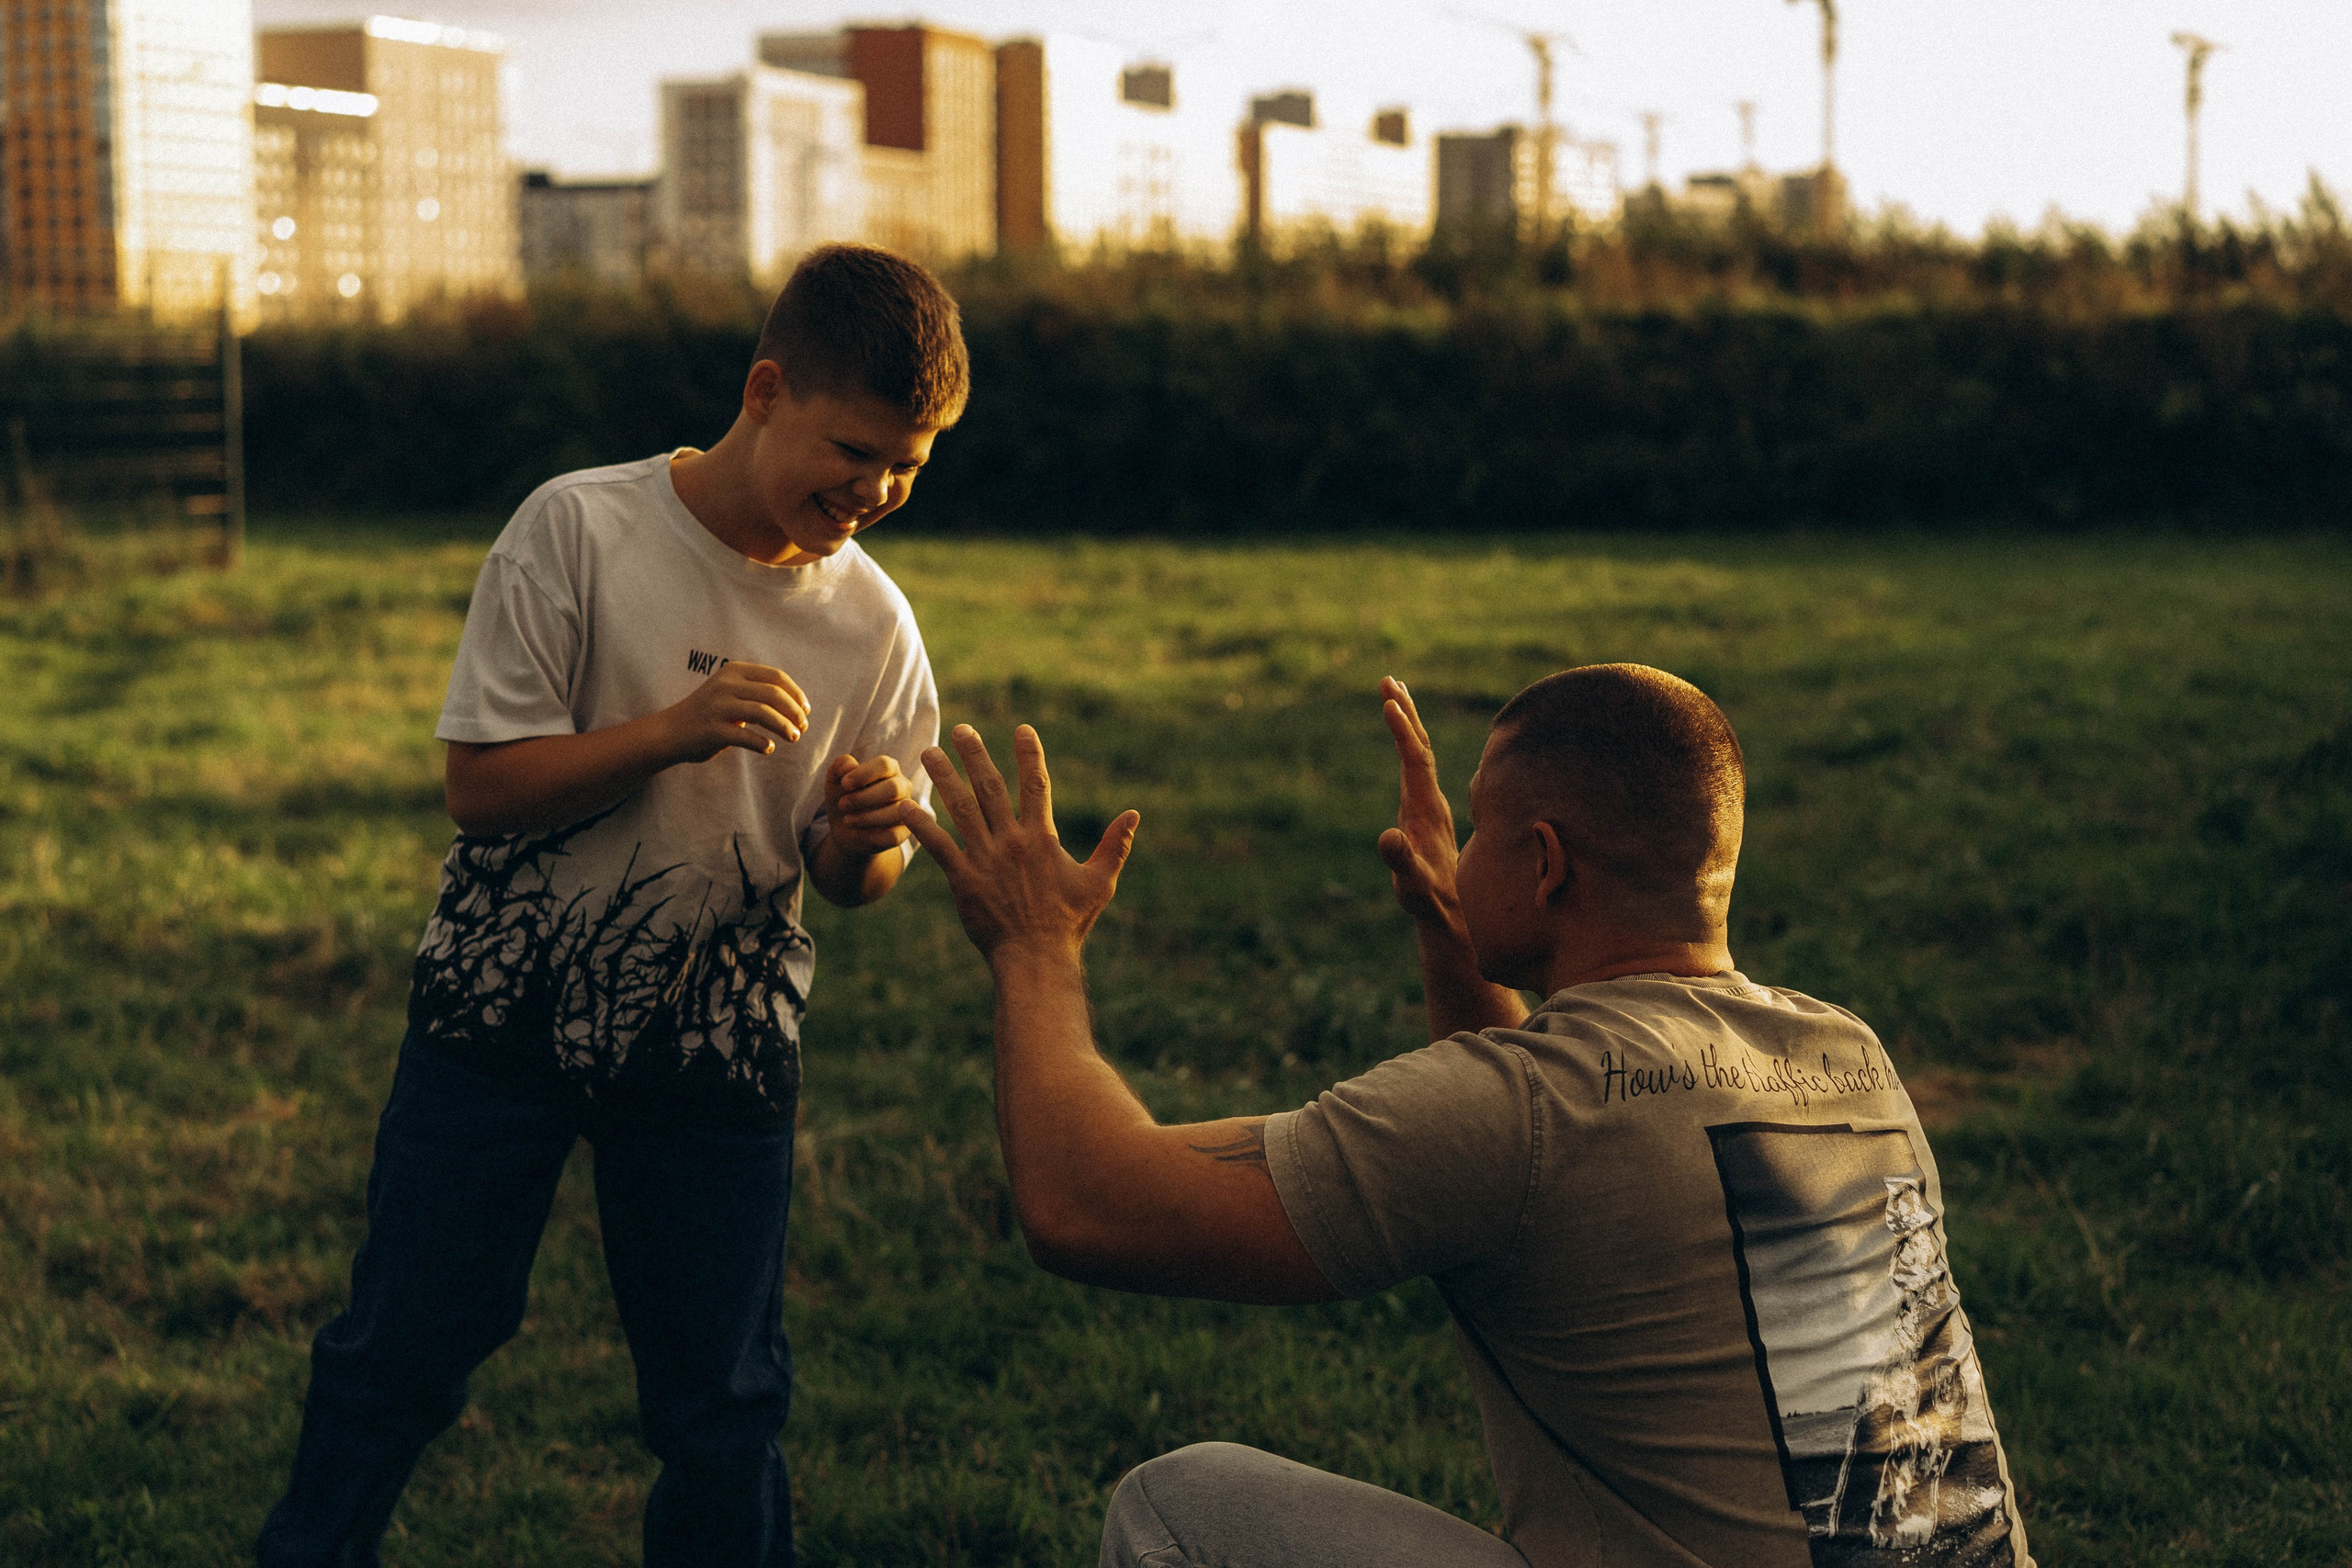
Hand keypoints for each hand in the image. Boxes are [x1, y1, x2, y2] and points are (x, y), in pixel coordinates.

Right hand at [659, 663, 809, 762]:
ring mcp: (718, 707)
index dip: (796, 694)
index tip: (806, 710)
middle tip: (803, 728)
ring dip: (784, 727)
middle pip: (773, 694)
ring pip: (763, 712)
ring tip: (794, 737)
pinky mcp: (712, 730)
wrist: (670, 731)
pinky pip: (746, 736)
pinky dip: (763, 744)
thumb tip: (798, 705)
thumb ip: (757, 692)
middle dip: (794, 712)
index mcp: (734, 671)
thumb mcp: (731, 692)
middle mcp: (725, 685)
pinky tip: (769, 748)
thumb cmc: (709, 714)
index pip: (776, 677)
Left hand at [824, 753, 914, 854]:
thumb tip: (850, 765)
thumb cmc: (843, 797)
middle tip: (842, 805)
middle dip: (863, 798)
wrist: (844, 828)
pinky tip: (856, 833)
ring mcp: (905, 811)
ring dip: (867, 817)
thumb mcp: (835, 780)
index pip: (884, 765)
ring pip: (896, 813)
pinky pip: (893, 835)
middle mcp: (902, 787)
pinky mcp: (902, 833)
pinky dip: (871, 836)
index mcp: (889, 769)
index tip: (844, 784)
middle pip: (893, 788)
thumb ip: (840, 766)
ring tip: (847, 820)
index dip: (864, 774)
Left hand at [898, 723, 1139, 961]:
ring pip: (960, 809)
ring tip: (929, 753)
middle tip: (962, 730)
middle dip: (975, 755)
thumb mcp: (1099, 882)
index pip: (1036, 784)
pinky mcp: (963, 879)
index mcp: (1042, 837)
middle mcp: (1012, 841)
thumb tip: (1134, 815)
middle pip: (990, 787)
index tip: (1021, 729)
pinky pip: (939, 846)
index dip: (1029, 754)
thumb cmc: (1069, 923)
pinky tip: (905, 806)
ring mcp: (985, 859)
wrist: (1036, 959)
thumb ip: (1114, 845)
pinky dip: (922, 825)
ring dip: (944, 778)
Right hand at [1375, 676, 1470, 943]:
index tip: (1389, 703)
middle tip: (1387, 680)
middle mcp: (1430, 800)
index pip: (1415, 761)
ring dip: (1407, 723)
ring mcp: (1429, 803)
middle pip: (1420, 747)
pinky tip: (1403, 739)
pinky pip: (1418, 767)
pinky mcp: (1425, 810)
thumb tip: (1388, 837)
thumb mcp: (1412, 884)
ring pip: (1421, 753)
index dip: (1402, 732)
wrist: (1454, 912)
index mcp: (1425, 809)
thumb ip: (1401, 862)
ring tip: (1392, 694)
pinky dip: (1408, 744)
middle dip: (1405, 714)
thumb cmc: (1429, 901)